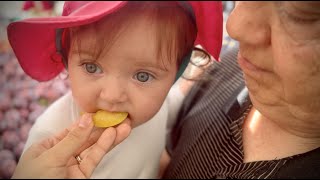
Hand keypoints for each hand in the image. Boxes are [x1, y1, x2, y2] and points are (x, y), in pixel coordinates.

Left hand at [11, 114, 130, 178]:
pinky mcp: (83, 175)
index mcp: (47, 147)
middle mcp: (62, 154)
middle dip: (102, 127)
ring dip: (109, 136)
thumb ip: (72, 139)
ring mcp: (73, 166)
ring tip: (124, 125)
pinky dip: (104, 147)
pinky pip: (95, 158)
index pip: (71, 130)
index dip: (87, 121)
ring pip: (93, 148)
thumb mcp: (50, 157)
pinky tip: (114, 136)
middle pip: (85, 138)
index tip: (102, 111)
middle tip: (118, 116)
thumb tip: (87, 119)